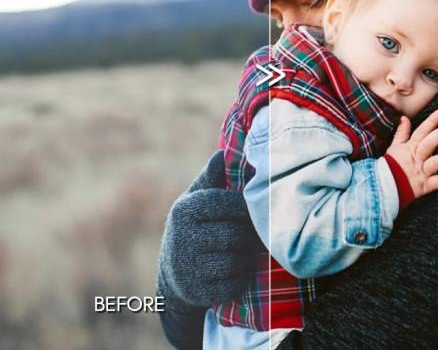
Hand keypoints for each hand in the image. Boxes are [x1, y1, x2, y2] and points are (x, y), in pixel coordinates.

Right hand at [156, 150, 262, 307]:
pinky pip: (234, 284)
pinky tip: (235, 271)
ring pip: (238, 261)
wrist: (174, 273)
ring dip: (247, 258)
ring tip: (243, 252)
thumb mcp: (197, 199)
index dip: (248, 209)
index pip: (231, 204)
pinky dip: (240, 279)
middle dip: (249, 236)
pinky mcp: (198, 292)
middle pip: (238, 235)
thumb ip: (212, 178)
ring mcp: (188, 268)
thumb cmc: (195, 226)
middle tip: (253, 235)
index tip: (254, 210)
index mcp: (185, 209)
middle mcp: (183, 237)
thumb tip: (221, 154)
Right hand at [385, 109, 437, 198]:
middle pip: (429, 144)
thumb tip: (404, 118)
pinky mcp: (425, 186)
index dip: (430, 122)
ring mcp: (421, 172)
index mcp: (409, 148)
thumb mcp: (393, 147)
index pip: (420, 132)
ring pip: (437, 162)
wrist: (384, 188)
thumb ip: (401, 133)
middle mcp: (417, 159)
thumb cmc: (389, 167)